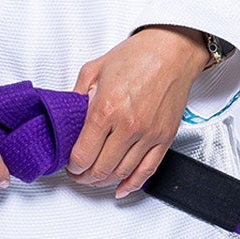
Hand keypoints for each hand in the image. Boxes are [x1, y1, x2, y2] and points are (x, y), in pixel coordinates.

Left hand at [66, 27, 206, 196]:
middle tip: (78, 174)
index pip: (83, 154)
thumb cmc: (137, 55)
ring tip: (95, 178)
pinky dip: (132, 184)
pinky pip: (148, 170)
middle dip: (85, 177)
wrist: (172, 50)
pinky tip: (121, 188)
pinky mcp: (165, 137)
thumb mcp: (94, 69)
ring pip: (122, 173)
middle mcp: (128, 125)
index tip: (70, 165)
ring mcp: (148, 134)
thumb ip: (77, 96)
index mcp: (106, 109)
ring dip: (105, 182)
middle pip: (100, 169)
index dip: (72, 166)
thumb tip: (67, 117)